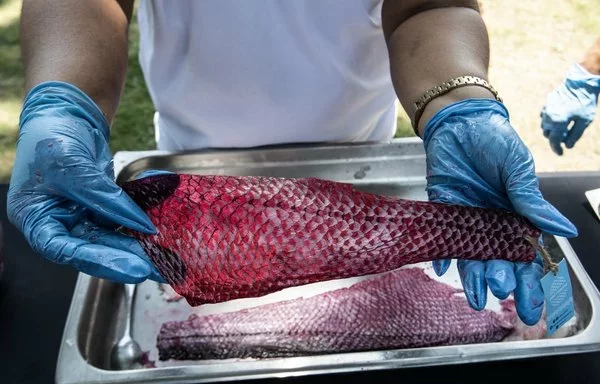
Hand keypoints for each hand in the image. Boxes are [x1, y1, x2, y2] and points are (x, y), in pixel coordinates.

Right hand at [7, 81, 162, 282]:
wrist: (66, 113)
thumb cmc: (53, 136)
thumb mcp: (72, 167)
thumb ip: (105, 198)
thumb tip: (140, 225)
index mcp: (35, 218)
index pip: (64, 249)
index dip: (99, 261)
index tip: (132, 269)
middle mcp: (56, 222)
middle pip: (91, 249)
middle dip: (125, 259)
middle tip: (156, 267)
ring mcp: (78, 215)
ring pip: (109, 239)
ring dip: (135, 248)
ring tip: (162, 258)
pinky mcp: (98, 207)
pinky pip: (119, 222)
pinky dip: (136, 227)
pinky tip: (157, 235)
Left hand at [423, 98, 577, 324]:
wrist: (457, 122)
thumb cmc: (493, 140)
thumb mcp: (518, 168)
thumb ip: (532, 201)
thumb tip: (563, 230)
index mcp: (516, 215)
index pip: (526, 255)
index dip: (529, 281)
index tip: (529, 306)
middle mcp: (491, 223)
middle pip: (498, 261)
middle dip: (502, 281)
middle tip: (501, 292)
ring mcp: (466, 219)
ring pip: (471, 255)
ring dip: (474, 277)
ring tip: (476, 297)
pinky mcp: (442, 211)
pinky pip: (442, 238)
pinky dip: (441, 253)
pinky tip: (442, 268)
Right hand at [540, 63, 599, 154]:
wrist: (581, 82)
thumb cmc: (584, 102)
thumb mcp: (584, 121)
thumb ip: (575, 135)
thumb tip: (567, 146)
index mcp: (557, 123)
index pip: (554, 141)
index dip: (557, 148)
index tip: (561, 153)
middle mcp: (548, 117)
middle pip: (548, 134)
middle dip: (555, 138)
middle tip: (566, 137)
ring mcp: (546, 109)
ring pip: (544, 125)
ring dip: (552, 129)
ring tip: (563, 128)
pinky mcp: (547, 103)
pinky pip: (544, 116)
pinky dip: (549, 120)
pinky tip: (558, 118)